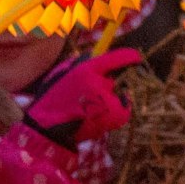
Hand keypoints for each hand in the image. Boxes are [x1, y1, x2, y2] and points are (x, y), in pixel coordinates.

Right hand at [24, 47, 143, 146]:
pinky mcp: (114, 116)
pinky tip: (100, 117)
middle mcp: (99, 83)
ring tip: (86, 110)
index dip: (129, 56)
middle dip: (102, 85)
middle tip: (86, 96)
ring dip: (104, 99)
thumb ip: (78, 62)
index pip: (116, 58)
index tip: (137, 57)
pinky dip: (116, 111)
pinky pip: (122, 108)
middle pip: (111, 79)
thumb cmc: (51, 99)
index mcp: (86, 70)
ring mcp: (108, 101)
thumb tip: (95, 55)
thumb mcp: (60, 73)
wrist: (47, 129)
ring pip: (113, 94)